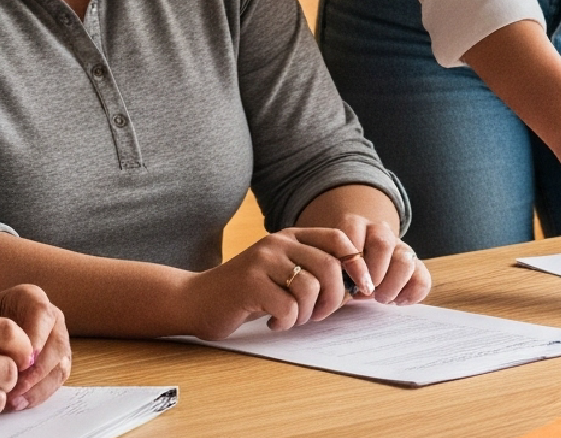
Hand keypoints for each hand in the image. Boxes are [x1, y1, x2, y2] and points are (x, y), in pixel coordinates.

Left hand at [0, 285, 69, 410]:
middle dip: (38, 370)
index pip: (41, 312)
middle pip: (56, 343)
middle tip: (16, 386)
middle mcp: (50, 317)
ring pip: (60, 365)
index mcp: (31, 299)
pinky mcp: (56, 363)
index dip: (36, 336)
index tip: (24, 359)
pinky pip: (55, 381)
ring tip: (14, 400)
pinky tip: (19, 403)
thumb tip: (2, 359)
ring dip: (38, 386)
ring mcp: (56, 341)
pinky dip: (38, 394)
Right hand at [177, 228, 361, 338]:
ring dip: (308, 313)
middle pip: (329, 266)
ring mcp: (262, 261)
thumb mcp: (282, 274)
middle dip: (334, 299)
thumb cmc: (247, 293)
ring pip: (310, 288)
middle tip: (320, 315)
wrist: (196, 300)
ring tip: (292, 318)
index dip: (357, 263)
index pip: (338, 238)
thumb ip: (313, 272)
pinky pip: (288, 307)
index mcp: (290, 236)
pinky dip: (287, 322)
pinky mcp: (249, 283)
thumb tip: (358, 286)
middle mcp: (277, 243)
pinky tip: (274, 322)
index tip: (363, 288)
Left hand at [318, 211, 433, 305]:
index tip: (346, 280)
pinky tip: (397, 302)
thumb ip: (330, 269)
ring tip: (380, 299)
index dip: (350, 255)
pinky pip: (422, 279)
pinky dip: (411, 294)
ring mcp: (400, 248)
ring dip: (392, 284)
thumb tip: (339, 286)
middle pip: (383, 243)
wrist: (359, 274)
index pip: (353, 227)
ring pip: (405, 259)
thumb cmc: (340, 272)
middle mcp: (381, 233)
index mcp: (356, 226)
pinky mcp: (416, 267)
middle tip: (365, 291)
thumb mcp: (330, 267)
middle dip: (373, 272)